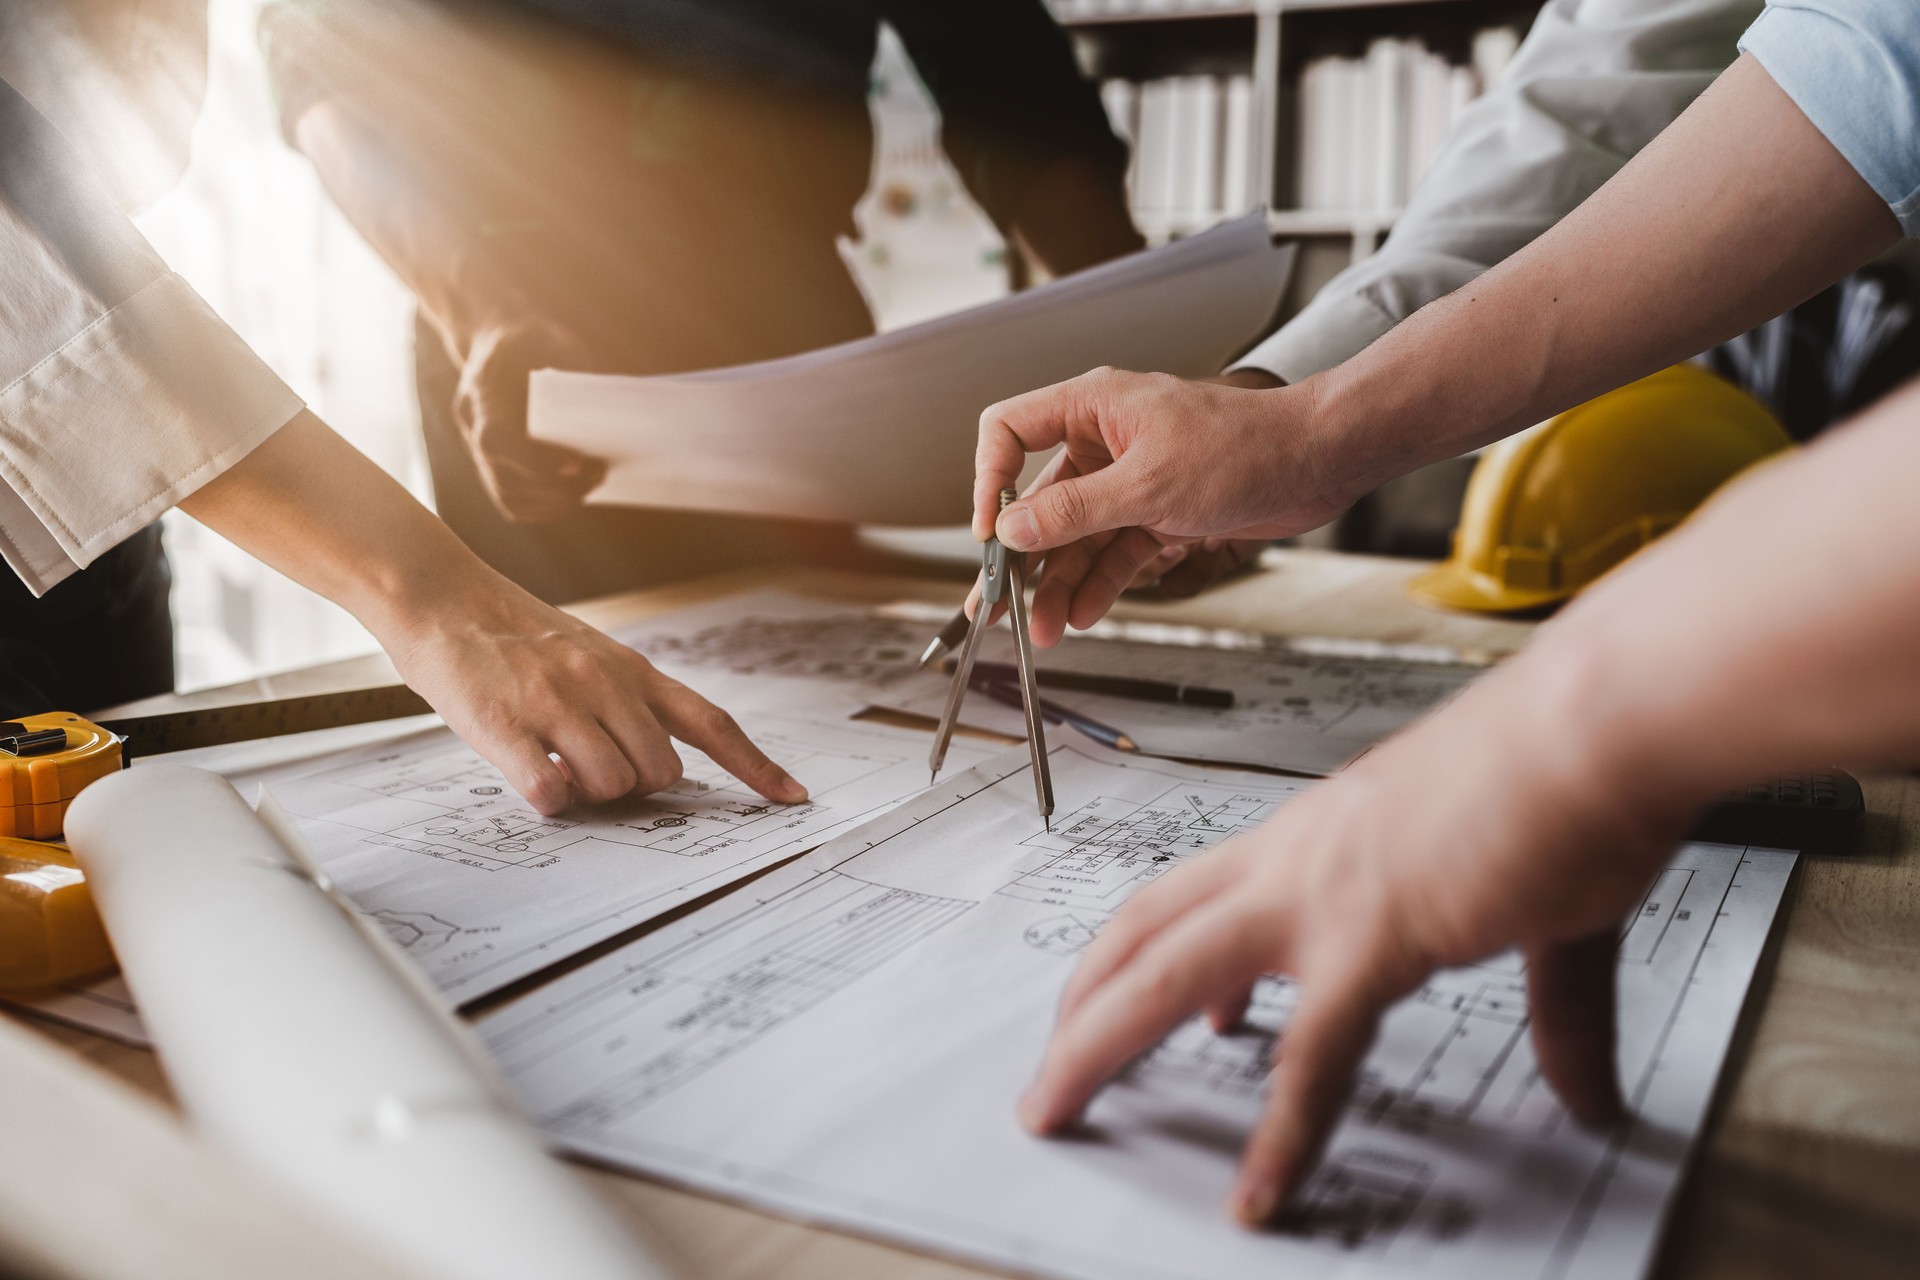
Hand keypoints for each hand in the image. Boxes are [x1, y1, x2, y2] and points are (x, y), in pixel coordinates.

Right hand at [375, 562, 808, 815]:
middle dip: (636, 786)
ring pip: (615, 787)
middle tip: (591, 764)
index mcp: (632, 670)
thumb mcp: (589, 653)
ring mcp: (558, 705)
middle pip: (664, 772)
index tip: (793, 797)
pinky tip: (530, 774)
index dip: (755, 765)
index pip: (711, 723)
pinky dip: (548, 800)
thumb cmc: (513, 634)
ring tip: (555, 761)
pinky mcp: (508, 727)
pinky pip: (552, 794)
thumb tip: (653, 762)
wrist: (442, 597)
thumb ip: (627, 700)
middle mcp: (606, 685)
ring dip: (590, 794)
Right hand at [451, 321, 607, 523]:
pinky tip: (576, 494)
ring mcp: (479, 453)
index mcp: (481, 397)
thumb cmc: (525, 339)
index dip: (534, 461)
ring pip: (509, 498)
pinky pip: (514, 501)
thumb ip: (567, 365)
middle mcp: (473, 431)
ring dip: (554, 502)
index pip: (497, 441)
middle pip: (505, 480)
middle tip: (598, 473)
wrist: (495, 343)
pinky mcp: (495, 466)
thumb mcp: (543, 336)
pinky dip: (546, 508)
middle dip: (556, 488)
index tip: (576, 463)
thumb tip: (605, 407)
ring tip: (593, 482)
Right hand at [974, 366, 1333, 643]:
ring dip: (1060, 582)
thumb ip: (1075, 511)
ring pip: (1077, 536)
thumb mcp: (1148, 486)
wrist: (1317, 462)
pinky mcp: (1158, 511)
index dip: (990, 482)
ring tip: (1044, 627)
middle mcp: (1105, 440)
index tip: (991, 534)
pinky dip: (1100, 584)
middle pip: (1039, 500)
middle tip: (994, 604)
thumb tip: (1014, 529)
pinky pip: (1114, 551)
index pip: (1009, 431)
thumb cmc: (1246, 447)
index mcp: (1094, 407)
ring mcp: (1131, 478)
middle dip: (1019, 556)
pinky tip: (1085, 614)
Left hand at [1015, 652, 1683, 1224]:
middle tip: (1049, 1066)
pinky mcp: (1372, 939)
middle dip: (1082, 999)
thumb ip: (1557, 1014)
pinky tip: (1258, 1194)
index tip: (1136, 1006)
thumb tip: (1590, 1098)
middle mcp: (1295, 858)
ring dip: (1099, 1044)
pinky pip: (1308, 1056)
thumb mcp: (1543, 907)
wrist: (1603, 721)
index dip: (1151, 949)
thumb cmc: (1570, 777)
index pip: (1199, 890)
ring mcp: (1319, 895)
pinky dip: (1278, 1135)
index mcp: (1318, 834)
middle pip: (1144, 928)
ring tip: (1057, 1108)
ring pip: (1167, 977)